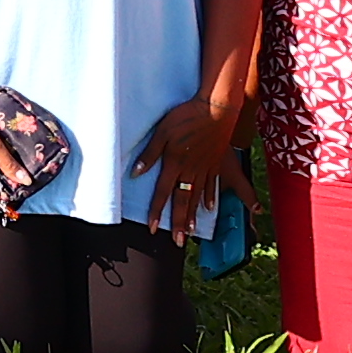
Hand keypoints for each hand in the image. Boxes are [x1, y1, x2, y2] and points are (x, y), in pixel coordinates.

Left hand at [133, 97, 242, 241]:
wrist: (216, 109)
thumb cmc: (186, 117)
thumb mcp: (161, 132)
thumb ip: (149, 154)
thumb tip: (135, 173)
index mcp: (174, 164)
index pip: (162, 193)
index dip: (157, 212)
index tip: (153, 228)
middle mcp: (190, 170)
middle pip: (182, 201)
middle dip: (179, 223)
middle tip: (179, 243)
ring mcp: (205, 168)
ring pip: (198, 197)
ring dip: (194, 216)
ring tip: (192, 232)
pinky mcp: (215, 162)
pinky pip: (212, 185)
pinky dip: (210, 198)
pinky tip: (209, 209)